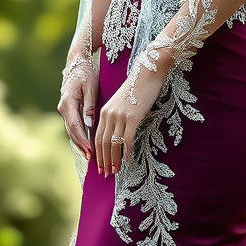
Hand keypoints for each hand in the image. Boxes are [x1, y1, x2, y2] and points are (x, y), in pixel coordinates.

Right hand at [58, 50, 97, 161]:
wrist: (77, 61)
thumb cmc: (86, 73)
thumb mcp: (91, 87)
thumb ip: (90, 106)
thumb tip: (89, 125)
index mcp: (68, 103)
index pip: (75, 126)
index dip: (83, 140)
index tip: (91, 150)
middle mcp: (63, 108)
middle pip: (72, 131)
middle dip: (81, 146)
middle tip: (92, 158)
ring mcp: (64, 109)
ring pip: (71, 130)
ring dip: (80, 143)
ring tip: (90, 155)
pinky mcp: (68, 109)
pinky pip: (73, 125)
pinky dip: (79, 135)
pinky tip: (86, 144)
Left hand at [94, 62, 167, 176]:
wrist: (148, 72)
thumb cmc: (138, 87)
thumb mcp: (122, 102)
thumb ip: (116, 116)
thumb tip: (117, 133)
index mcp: (104, 111)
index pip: (97, 137)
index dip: (97, 154)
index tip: (99, 165)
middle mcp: (109, 114)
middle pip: (102, 143)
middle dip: (103, 160)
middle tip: (106, 174)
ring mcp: (120, 116)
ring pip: (113, 144)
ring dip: (113, 160)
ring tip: (115, 171)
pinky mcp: (133, 117)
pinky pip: (127, 139)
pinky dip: (126, 152)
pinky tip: (128, 160)